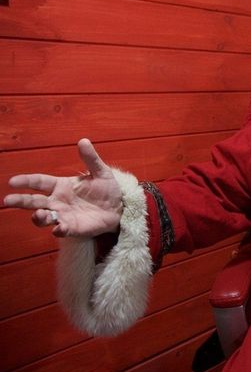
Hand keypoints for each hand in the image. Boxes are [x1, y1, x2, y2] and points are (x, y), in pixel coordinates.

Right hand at [4, 139, 122, 237]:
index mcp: (61, 186)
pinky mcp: (73, 228)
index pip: (39, 182)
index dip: (26, 181)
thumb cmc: (106, 189)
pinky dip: (58, 230)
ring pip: (43, 218)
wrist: (119, 207)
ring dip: (39, 217)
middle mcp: (58, 201)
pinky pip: (61, 230)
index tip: (12, 181)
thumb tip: (83, 141)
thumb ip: (91, 159)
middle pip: (34, 201)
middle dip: (20, 201)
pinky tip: (59, 228)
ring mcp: (64, 215)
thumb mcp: (101, 172)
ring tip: (40, 214)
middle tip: (8, 201)